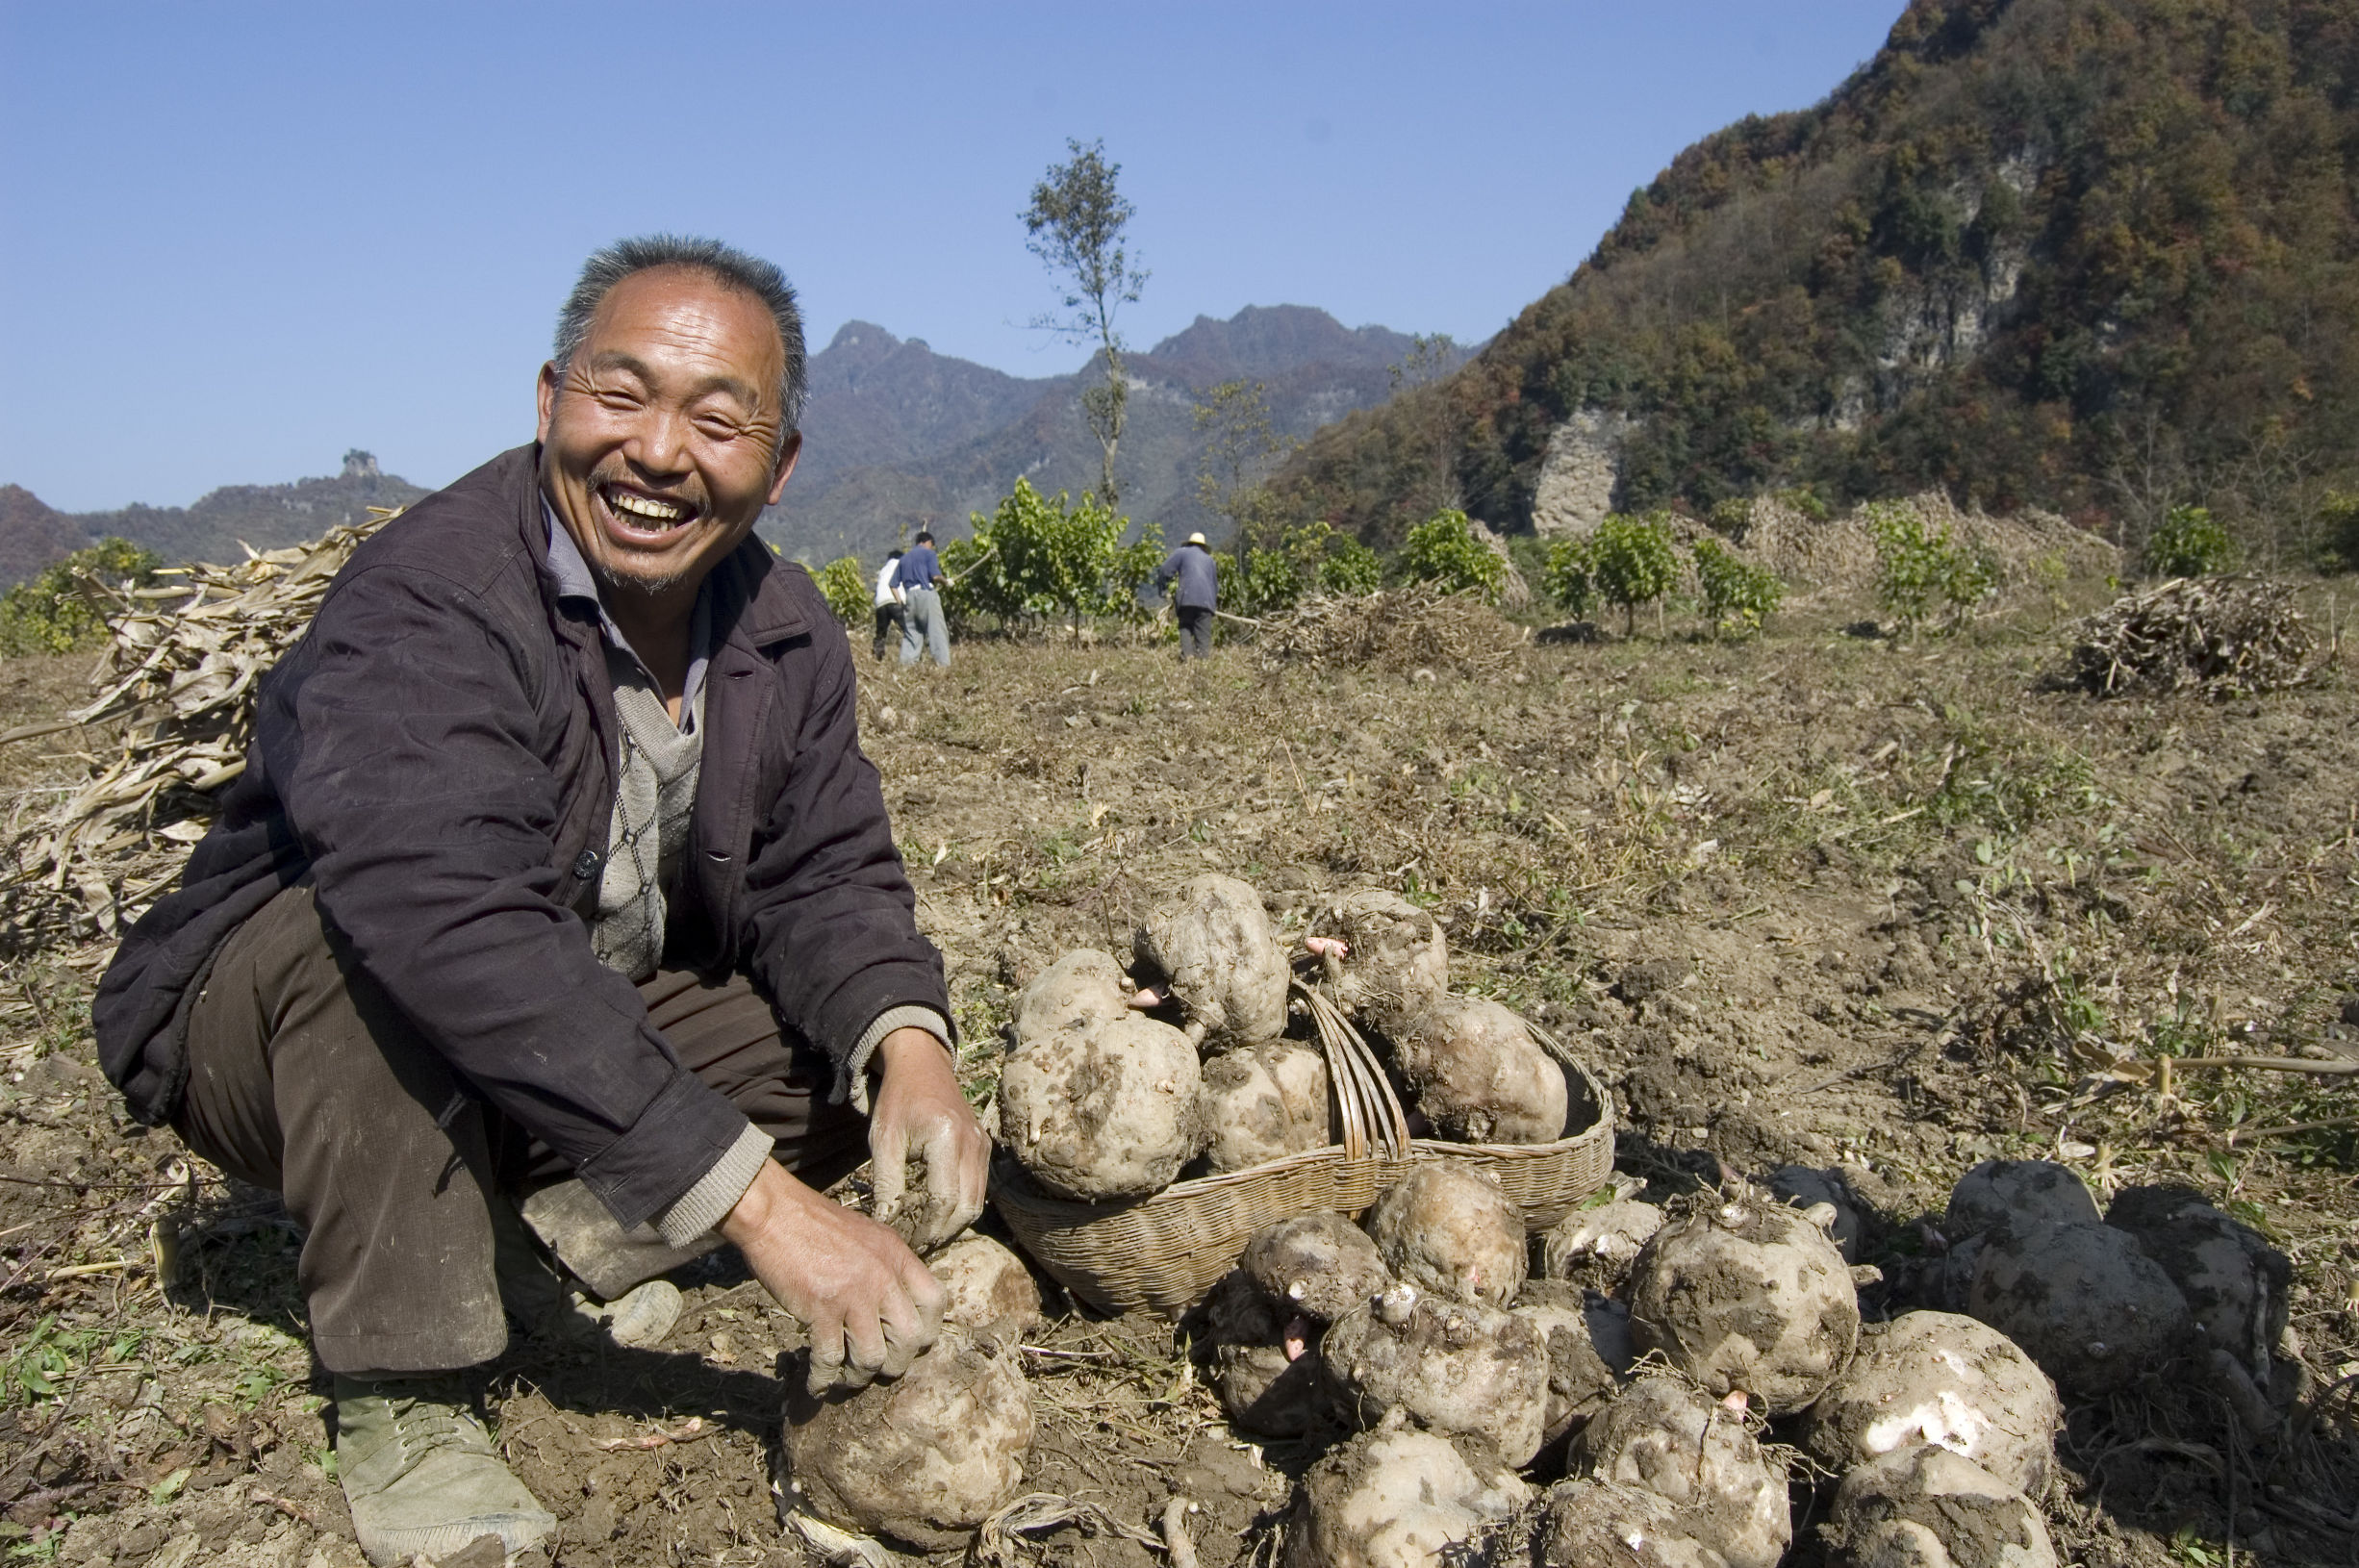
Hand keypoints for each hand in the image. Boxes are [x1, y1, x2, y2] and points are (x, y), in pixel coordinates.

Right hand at [721, 1157, 944, 1393]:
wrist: (774, 1213)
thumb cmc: (814, 1224)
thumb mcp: (866, 1236)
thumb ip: (885, 1266)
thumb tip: (893, 1304)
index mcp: (897, 1255)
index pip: (934, 1302)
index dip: (927, 1330)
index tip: (911, 1344)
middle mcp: (882, 1276)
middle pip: (910, 1338)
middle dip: (896, 1362)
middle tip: (878, 1367)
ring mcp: (854, 1294)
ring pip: (874, 1356)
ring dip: (860, 1376)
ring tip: (847, 1379)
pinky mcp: (821, 1309)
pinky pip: (831, 1358)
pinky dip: (824, 1379)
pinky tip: (817, 1383)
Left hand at [866, 1027, 989, 1252]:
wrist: (922, 1066)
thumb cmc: (898, 1101)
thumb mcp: (884, 1139)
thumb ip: (886, 1183)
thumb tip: (888, 1223)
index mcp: (945, 1139)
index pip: (943, 1200)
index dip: (927, 1228)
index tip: (909, 1242)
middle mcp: (972, 1144)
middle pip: (967, 1208)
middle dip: (944, 1232)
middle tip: (919, 1245)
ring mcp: (983, 1146)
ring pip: (977, 1202)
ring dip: (954, 1223)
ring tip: (928, 1234)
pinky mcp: (984, 1147)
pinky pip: (978, 1188)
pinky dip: (961, 1206)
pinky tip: (939, 1213)